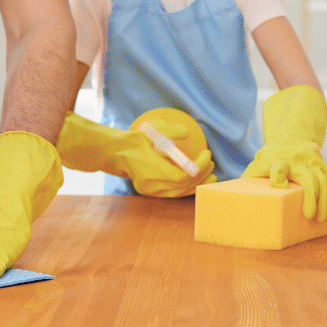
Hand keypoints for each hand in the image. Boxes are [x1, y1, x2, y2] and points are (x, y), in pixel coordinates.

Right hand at [56, 110, 214, 197]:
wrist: (114, 154)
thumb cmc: (133, 140)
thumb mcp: (151, 132)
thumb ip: (169, 132)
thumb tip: (187, 132)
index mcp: (152, 170)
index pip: (183, 175)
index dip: (199, 167)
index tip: (206, 154)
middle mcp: (152, 185)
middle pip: (184, 186)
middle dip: (202, 175)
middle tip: (212, 163)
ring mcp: (151, 191)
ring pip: (180, 193)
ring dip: (197, 184)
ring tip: (210, 175)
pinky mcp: (151, 193)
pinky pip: (174, 194)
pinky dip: (187, 188)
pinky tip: (197, 181)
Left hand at [241, 86, 326, 220]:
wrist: (292, 137)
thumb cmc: (271, 157)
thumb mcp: (258, 163)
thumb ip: (250, 179)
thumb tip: (234, 202)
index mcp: (278, 160)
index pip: (279, 166)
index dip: (278, 175)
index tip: (279, 183)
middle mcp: (297, 160)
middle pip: (309, 179)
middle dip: (312, 198)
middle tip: (310, 216)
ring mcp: (313, 162)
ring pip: (325, 181)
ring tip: (322, 219)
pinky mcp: (323, 165)